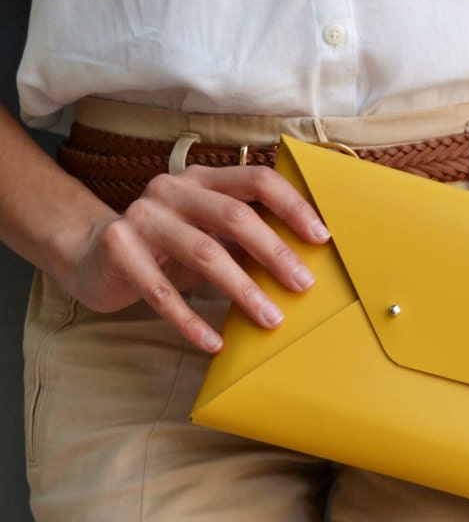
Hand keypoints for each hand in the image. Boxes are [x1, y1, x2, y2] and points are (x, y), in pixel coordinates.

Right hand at [61, 165, 330, 351]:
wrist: (93, 255)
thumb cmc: (167, 248)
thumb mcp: (209, 235)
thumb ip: (246, 238)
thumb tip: (304, 261)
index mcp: (203, 179)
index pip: (257, 179)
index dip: (293, 206)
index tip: (322, 238)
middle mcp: (172, 189)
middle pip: (234, 216)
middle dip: (275, 252)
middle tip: (304, 286)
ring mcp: (142, 216)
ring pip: (204, 252)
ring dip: (243, 290)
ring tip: (270, 319)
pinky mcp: (119, 249)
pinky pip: (160, 292)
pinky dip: (190, 321)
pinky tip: (214, 343)